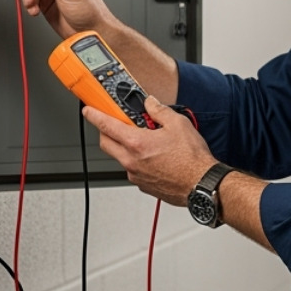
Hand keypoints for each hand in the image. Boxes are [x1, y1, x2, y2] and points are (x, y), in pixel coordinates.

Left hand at [83, 97, 217, 206]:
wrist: (202, 184)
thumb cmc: (192, 159)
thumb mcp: (178, 124)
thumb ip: (159, 111)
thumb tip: (150, 104)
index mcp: (137, 143)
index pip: (106, 126)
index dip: (94, 115)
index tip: (89, 111)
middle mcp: (132, 161)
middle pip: (106, 143)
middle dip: (106, 131)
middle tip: (116, 123)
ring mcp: (136, 175)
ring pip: (120, 158)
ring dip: (124, 147)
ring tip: (144, 141)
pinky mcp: (143, 186)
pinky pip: (133, 170)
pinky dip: (137, 161)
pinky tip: (154, 157)